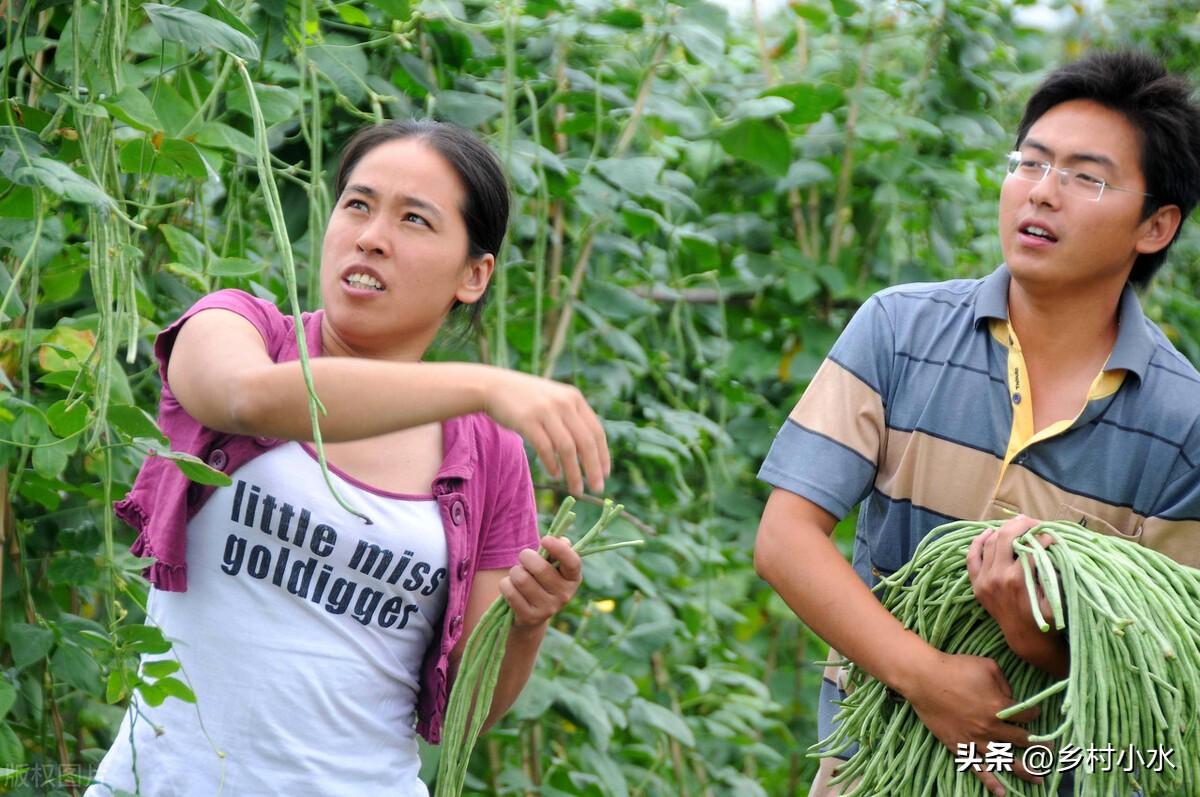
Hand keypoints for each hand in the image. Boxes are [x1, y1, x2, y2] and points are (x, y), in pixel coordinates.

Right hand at [482, 370, 609, 494]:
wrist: (494, 386)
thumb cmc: (527, 398)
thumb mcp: (555, 400)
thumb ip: (571, 418)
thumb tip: (589, 450)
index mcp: (574, 399)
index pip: (596, 431)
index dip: (603, 455)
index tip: (606, 474)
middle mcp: (563, 404)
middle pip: (586, 442)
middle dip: (593, 469)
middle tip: (597, 489)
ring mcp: (545, 411)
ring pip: (567, 448)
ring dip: (574, 472)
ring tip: (576, 489)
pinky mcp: (527, 420)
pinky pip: (545, 448)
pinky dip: (552, 464)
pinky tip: (555, 474)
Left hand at [498, 536, 581, 627]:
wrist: (532, 613)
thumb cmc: (542, 579)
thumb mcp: (553, 564)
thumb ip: (558, 549)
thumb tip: (562, 541)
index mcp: (573, 578)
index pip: (572, 562)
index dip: (560, 550)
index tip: (545, 539)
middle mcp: (565, 595)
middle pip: (540, 568)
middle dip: (526, 557)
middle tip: (524, 557)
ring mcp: (548, 609)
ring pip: (522, 579)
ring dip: (514, 572)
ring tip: (517, 574)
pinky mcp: (530, 618)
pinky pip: (510, 592)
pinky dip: (506, 584)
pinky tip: (511, 587)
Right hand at [903, 651, 1043, 795]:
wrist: (923, 678)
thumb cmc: (955, 668)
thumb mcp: (987, 666)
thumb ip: (1005, 683)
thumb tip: (1010, 696)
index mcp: (999, 707)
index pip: (1027, 715)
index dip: (1034, 713)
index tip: (1035, 712)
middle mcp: (990, 728)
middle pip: (1021, 740)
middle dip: (1038, 744)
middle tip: (1049, 749)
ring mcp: (974, 739)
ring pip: (1004, 759)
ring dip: (1024, 770)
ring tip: (1038, 777)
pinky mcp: (959, 746)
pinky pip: (977, 767)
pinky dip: (990, 781)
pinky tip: (1001, 792)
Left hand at [968, 516, 1065, 673]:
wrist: (1026, 639)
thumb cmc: (1046, 619)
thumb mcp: (1054, 595)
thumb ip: (1050, 569)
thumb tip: (1048, 542)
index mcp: (1017, 579)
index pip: (1029, 546)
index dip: (1042, 537)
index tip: (1051, 535)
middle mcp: (996, 576)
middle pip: (1005, 537)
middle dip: (1020, 526)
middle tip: (1033, 523)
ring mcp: (983, 580)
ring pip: (989, 543)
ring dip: (1003, 530)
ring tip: (1017, 525)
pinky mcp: (976, 584)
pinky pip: (972, 557)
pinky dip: (978, 542)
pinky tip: (988, 533)